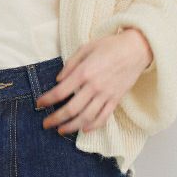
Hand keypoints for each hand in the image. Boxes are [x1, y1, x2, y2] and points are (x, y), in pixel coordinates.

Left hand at [35, 28, 152, 134]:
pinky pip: (104, 117)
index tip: (39, 104)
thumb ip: (70, 64)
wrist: (137, 49)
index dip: (47, 100)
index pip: (60, 92)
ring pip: (86, 117)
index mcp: (84, 72)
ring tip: (61, 130)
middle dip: (56, 119)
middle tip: (46, 124)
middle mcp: (94, 86)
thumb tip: (58, 80)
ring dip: (71, 127)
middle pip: (71, 109)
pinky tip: (84, 129)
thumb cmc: (110, 45)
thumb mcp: (86, 47)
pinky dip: (93, 126)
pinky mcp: (116, 99)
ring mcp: (106, 95)